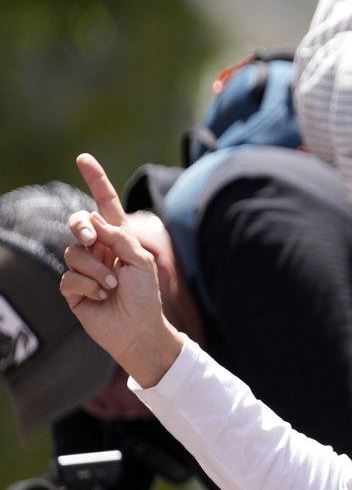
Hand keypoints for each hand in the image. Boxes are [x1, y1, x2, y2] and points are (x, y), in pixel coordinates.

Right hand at [62, 153, 182, 387]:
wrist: (139, 330)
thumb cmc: (145, 297)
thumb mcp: (141, 261)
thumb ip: (119, 237)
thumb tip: (94, 221)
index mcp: (119, 239)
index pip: (105, 206)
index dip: (96, 182)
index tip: (83, 159)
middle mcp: (99, 250)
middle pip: (78, 223)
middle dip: (81, 227)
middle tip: (92, 240)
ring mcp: (84, 269)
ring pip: (73, 252)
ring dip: (96, 269)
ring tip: (113, 286)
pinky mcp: (73, 289)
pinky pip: (69, 277)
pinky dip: (87, 285)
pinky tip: (101, 296)